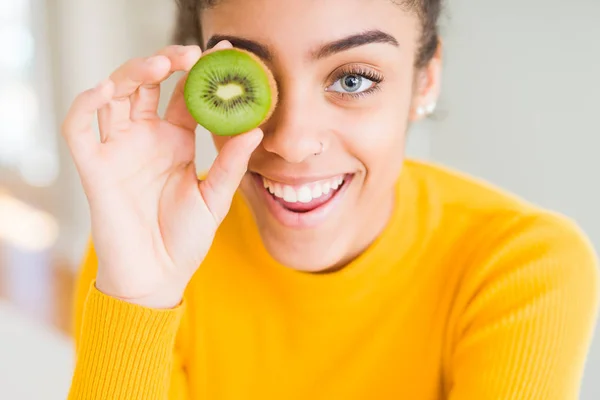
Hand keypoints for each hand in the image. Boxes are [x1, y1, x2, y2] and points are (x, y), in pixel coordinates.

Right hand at [61, 41, 262, 308]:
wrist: (157, 277)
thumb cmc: (185, 239)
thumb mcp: (214, 198)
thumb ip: (230, 165)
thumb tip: (256, 129)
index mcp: (176, 141)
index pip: (185, 95)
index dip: (200, 72)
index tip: (223, 52)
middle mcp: (147, 138)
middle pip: (148, 84)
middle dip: (166, 61)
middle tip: (191, 54)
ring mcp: (119, 149)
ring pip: (114, 94)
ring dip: (132, 72)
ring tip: (160, 65)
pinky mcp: (95, 166)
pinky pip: (79, 126)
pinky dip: (86, 104)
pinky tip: (107, 91)